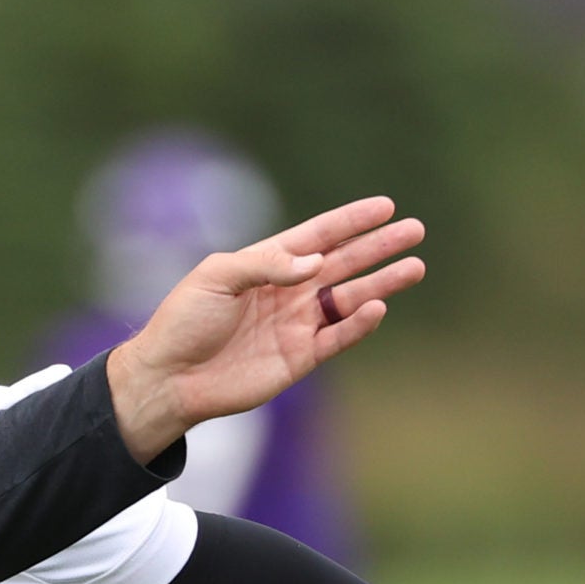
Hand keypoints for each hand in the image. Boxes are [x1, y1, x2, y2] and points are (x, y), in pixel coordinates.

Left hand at [107, 197, 424, 461]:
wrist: (169, 377)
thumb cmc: (184, 321)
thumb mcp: (216, 276)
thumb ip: (266, 264)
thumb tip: (316, 263)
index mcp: (266, 264)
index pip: (318, 235)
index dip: (351, 221)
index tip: (386, 206)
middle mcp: (287, 291)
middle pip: (344, 263)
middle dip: (378, 246)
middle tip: (414, 230)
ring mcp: (296, 324)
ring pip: (350, 298)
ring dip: (382, 283)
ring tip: (415, 267)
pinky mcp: (299, 357)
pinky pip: (338, 336)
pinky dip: (359, 323)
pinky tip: (378, 306)